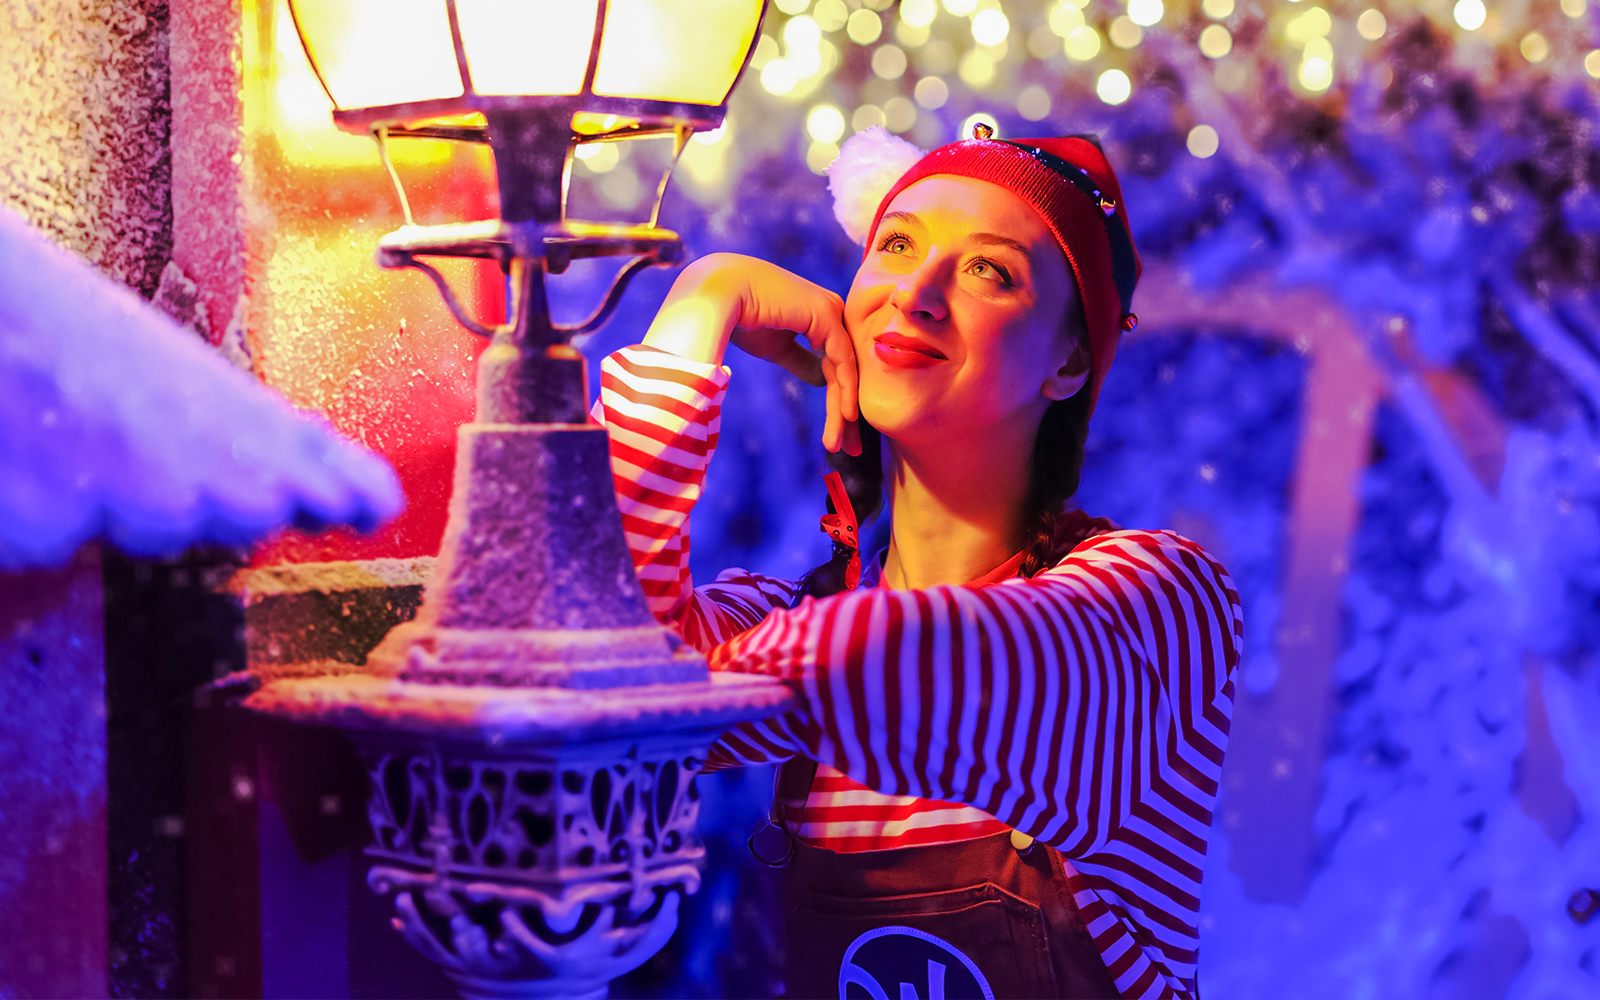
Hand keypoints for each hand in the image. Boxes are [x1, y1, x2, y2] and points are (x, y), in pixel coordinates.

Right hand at [644, 254, 860, 454]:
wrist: (718, 293)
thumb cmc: (739, 316)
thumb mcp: (776, 347)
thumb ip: (801, 360)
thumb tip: (821, 380)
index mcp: (819, 316)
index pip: (837, 365)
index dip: (839, 402)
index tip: (838, 435)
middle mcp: (831, 311)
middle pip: (845, 370)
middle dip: (847, 412)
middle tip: (852, 449)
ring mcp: (831, 310)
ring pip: (845, 369)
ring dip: (844, 411)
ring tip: (841, 445)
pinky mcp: (826, 314)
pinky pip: (842, 360)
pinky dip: (846, 390)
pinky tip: (846, 417)